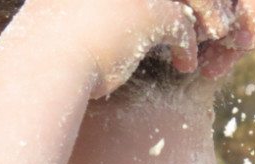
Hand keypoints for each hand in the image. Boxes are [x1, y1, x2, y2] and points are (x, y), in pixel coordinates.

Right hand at [65, 0, 233, 96]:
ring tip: (207, 41)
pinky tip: (185, 64)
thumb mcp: (77, 5)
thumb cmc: (51, 40)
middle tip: (209, 22)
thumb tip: (132, 7)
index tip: (183, 6)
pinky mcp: (155, 13)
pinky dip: (188, 49)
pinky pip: (185, 29)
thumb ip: (111, 1)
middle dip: (204, 0)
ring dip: (207, 19)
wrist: (45, 60)